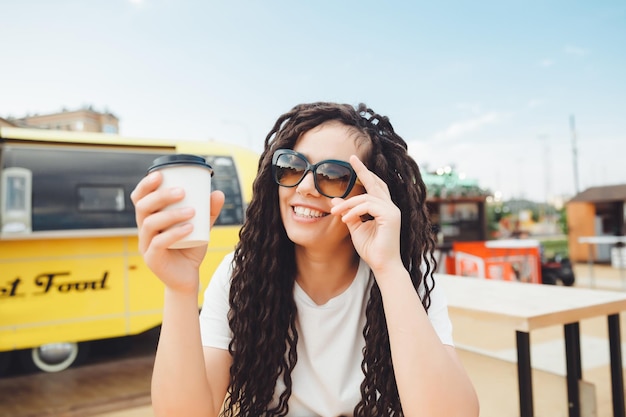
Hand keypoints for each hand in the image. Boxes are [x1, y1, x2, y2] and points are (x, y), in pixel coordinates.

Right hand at [131, 171, 224, 293]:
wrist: (188, 277)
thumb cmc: (190, 248)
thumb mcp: (202, 227)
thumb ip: (209, 212)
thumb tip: (218, 193)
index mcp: (151, 218)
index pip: (140, 197)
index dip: (145, 185)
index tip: (160, 174)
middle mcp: (144, 230)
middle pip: (142, 207)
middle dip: (160, 196)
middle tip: (182, 192)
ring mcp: (145, 244)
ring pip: (149, 224)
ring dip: (171, 214)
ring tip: (192, 211)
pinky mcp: (152, 259)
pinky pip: (158, 243)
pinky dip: (174, 233)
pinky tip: (189, 228)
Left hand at [330, 155, 402, 274]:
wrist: (382, 265)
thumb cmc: (371, 249)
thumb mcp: (356, 228)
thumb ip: (348, 213)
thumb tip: (335, 199)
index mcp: (384, 208)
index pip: (374, 186)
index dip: (365, 173)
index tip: (353, 161)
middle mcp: (390, 206)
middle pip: (375, 183)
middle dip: (363, 170)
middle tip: (352, 158)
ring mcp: (392, 210)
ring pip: (366, 197)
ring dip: (348, 204)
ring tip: (335, 212)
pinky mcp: (391, 216)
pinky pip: (368, 206)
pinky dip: (355, 210)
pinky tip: (346, 218)